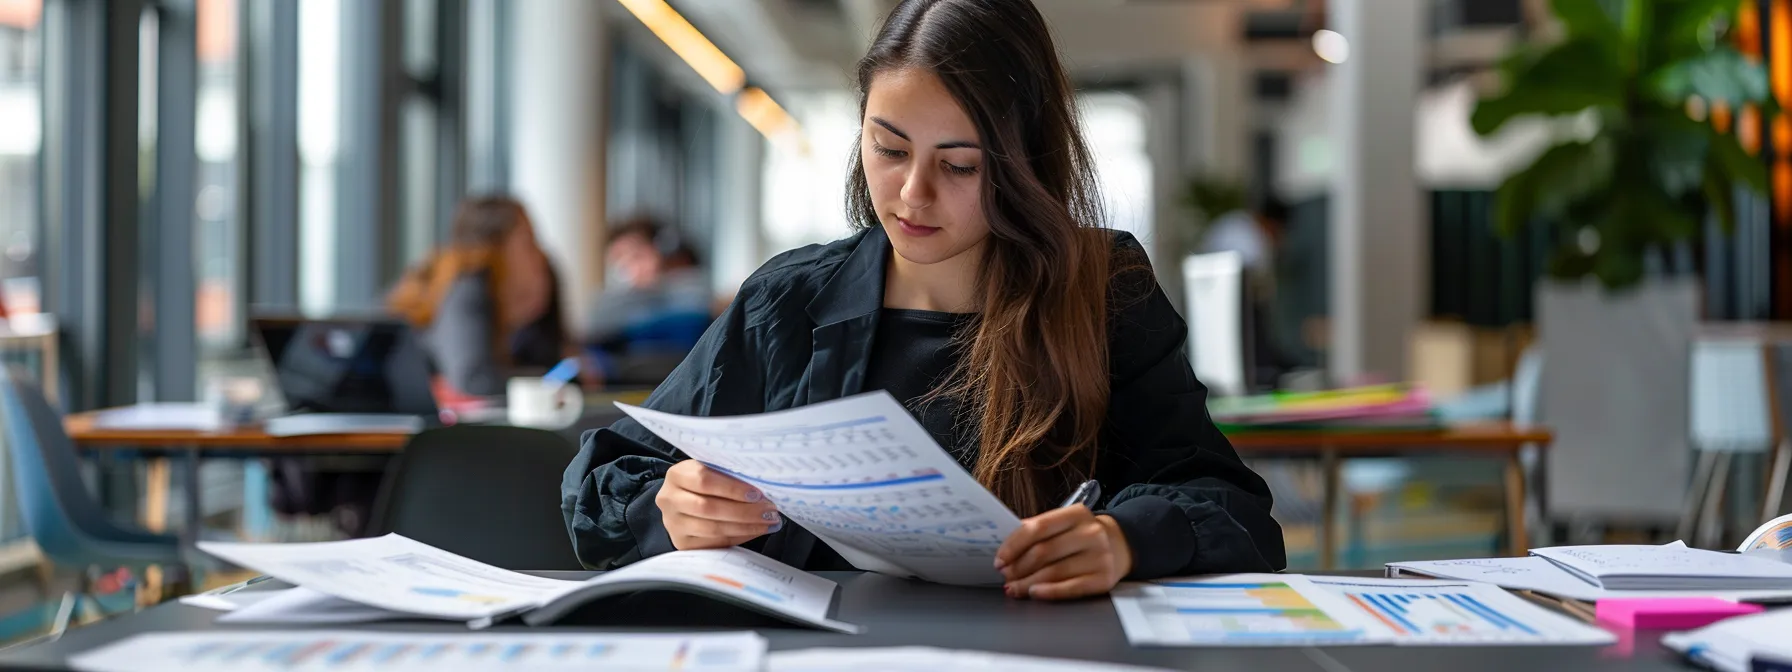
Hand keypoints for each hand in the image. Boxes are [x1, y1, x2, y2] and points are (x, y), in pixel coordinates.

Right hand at [656, 461, 781, 549]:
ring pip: (712, 529)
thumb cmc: (704, 482)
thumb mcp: (710, 470)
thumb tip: (763, 487)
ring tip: (768, 522)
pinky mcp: (682, 543)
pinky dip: (739, 537)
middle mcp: (669, 500)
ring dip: (746, 526)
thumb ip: (728, 474)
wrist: (682, 501)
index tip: (758, 493)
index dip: (732, 488)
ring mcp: (673, 524)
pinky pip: (714, 543)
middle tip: (770, 511)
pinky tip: (755, 530)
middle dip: (744, 511)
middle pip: (708, 508)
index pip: (704, 480)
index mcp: (676, 475)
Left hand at [993, 505, 1132, 600]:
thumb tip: (1005, 550)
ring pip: (1054, 572)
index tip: (999, 559)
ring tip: (1013, 587)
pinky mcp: (1104, 579)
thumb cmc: (1083, 535)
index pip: (1038, 527)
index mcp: (1076, 514)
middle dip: (1018, 567)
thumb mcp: (1065, 524)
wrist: (1122, 545)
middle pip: (1044, 552)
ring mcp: (1100, 556)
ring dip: (1027, 583)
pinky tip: (1033, 593)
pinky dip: (1048, 592)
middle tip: (1005, 575)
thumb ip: (1038, 531)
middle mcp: (1091, 533)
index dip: (1014, 545)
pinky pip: (1070, 588)